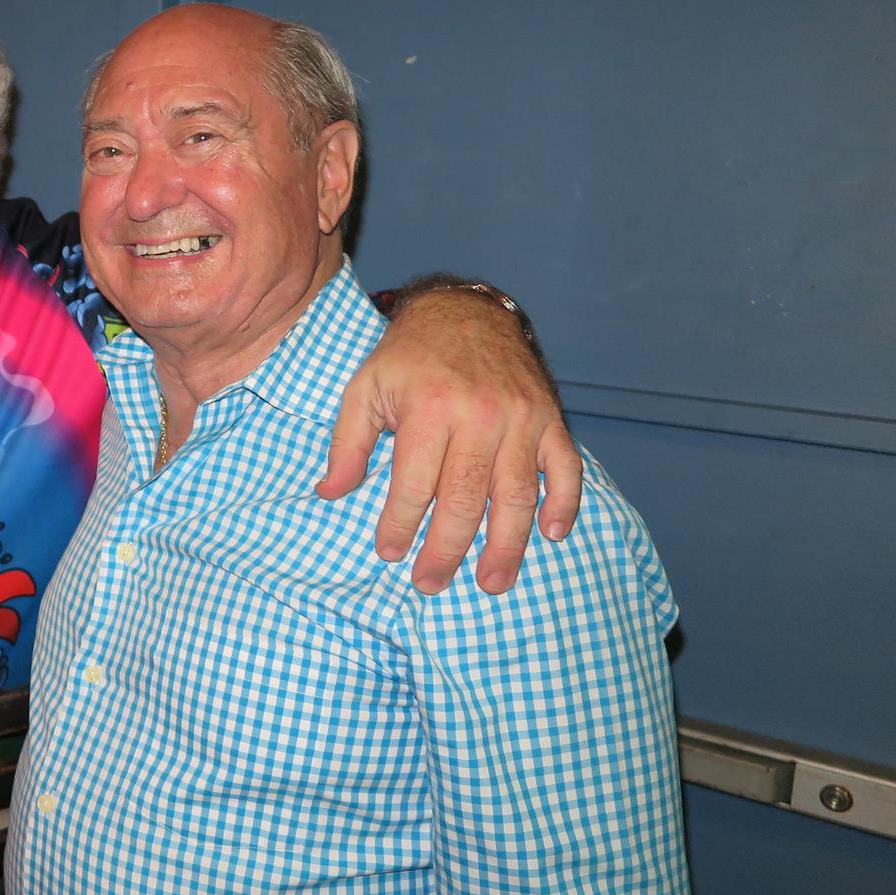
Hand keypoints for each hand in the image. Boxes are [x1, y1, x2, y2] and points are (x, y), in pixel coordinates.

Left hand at [318, 286, 581, 593]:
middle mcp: (480, 415)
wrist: (465, 312)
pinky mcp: (550, 419)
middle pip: (467, 498)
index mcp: (429, 408)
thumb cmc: (408, 357)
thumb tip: (329, 493)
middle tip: (431, 583)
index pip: (415, 483)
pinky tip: (552, 535)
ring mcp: (522, 418)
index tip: (390, 553)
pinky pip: (566, 468)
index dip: (400, 524)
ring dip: (507, 545)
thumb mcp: (364, 388)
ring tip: (492, 582)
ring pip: (517, 494)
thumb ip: (347, 443)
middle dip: (448, 548)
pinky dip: (565, 503)